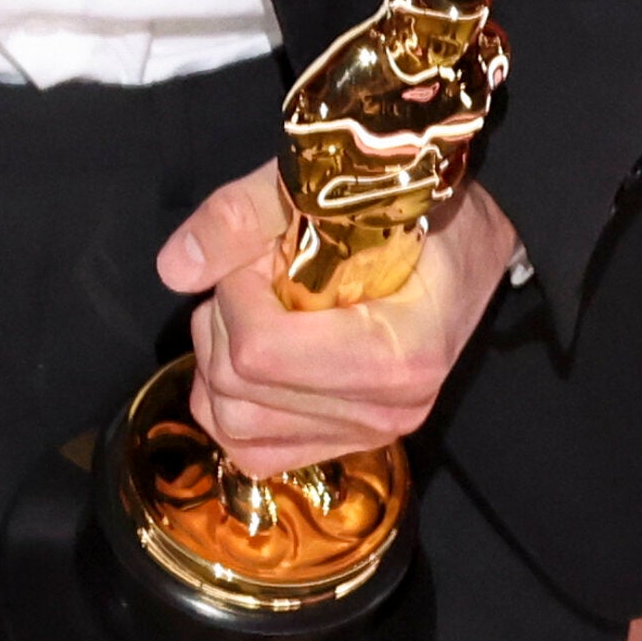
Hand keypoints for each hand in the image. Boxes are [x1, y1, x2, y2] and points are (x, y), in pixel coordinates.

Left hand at [159, 171, 523, 480]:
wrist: (466, 249)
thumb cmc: (407, 211)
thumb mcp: (326, 187)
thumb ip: (244, 215)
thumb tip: (175, 267)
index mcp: (396, 355)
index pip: (261, 352)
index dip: (235, 294)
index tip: (263, 255)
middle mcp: (385, 412)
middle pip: (238, 392)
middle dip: (222, 323)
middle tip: (253, 276)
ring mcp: (366, 436)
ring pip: (233, 428)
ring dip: (218, 362)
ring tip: (250, 313)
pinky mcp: (343, 444)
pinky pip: (252, 453)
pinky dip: (230, 406)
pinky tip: (249, 356)